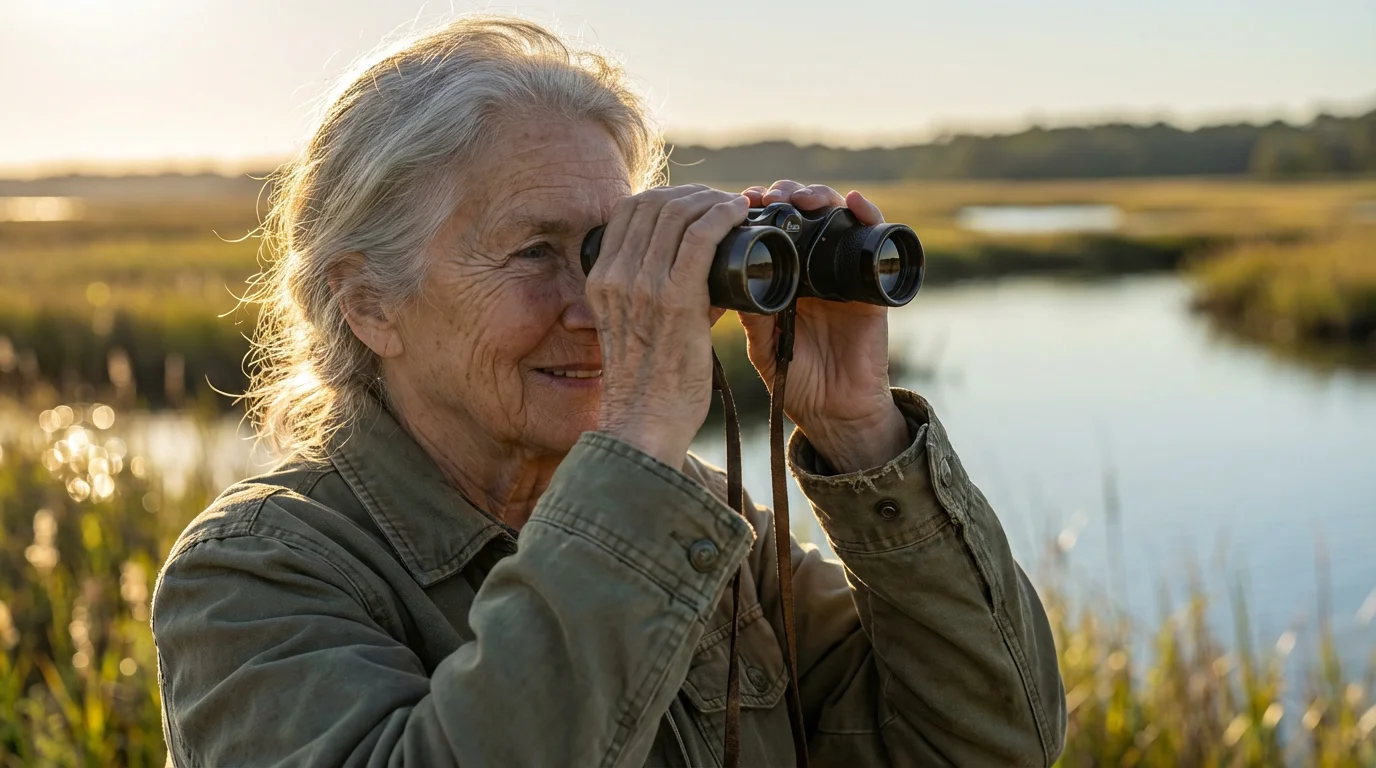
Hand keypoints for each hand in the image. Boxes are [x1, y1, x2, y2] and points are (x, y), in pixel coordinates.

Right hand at [586, 185, 745, 467]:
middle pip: (652, 205)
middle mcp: (616, 277)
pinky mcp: (675, 301)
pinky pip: (699, 239)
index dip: (664, 197)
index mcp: (601, 280)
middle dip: (691, 194)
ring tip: (734, 206)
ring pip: (677, 214)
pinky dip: (721, 217)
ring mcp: (643, 287)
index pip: (628, 213)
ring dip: (710, 201)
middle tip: (719, 202)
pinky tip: (737, 213)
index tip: (692, 204)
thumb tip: (704, 278)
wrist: (642, 426)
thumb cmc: (647, 387)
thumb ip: (655, 299)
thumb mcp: (634, 330)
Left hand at [739, 181, 908, 472]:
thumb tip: (724, 274)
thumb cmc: (797, 377)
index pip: (774, 227)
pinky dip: (869, 216)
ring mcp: (844, 275)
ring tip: (802, 197)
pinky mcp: (872, 287)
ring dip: (820, 197)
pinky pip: (876, 243)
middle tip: (767, 194)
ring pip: (837, 218)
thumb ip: (749, 310)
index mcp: (786, 277)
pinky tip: (854, 203)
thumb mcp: (763, 340)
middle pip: (805, 214)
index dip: (759, 208)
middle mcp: (815, 269)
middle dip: (787, 194)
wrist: (833, 412)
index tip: (738, 200)